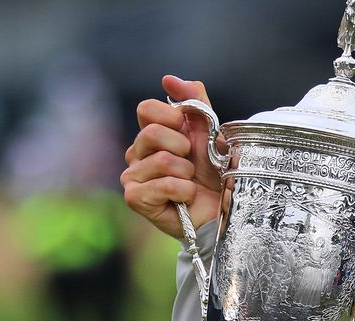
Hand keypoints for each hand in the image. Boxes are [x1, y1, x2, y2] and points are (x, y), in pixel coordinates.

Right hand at [121, 75, 223, 236]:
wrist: (222, 209)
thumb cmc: (215, 173)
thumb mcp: (210, 132)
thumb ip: (194, 102)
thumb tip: (168, 79)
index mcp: (152, 133)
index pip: (146, 108)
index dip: (172, 117)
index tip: (189, 134)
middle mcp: (137, 152)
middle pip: (152, 133)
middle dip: (183, 148)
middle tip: (192, 164)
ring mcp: (132, 176)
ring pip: (160, 160)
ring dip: (187, 173)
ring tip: (190, 183)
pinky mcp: (135, 198)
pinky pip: (162, 184)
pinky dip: (183, 191)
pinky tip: (185, 198)